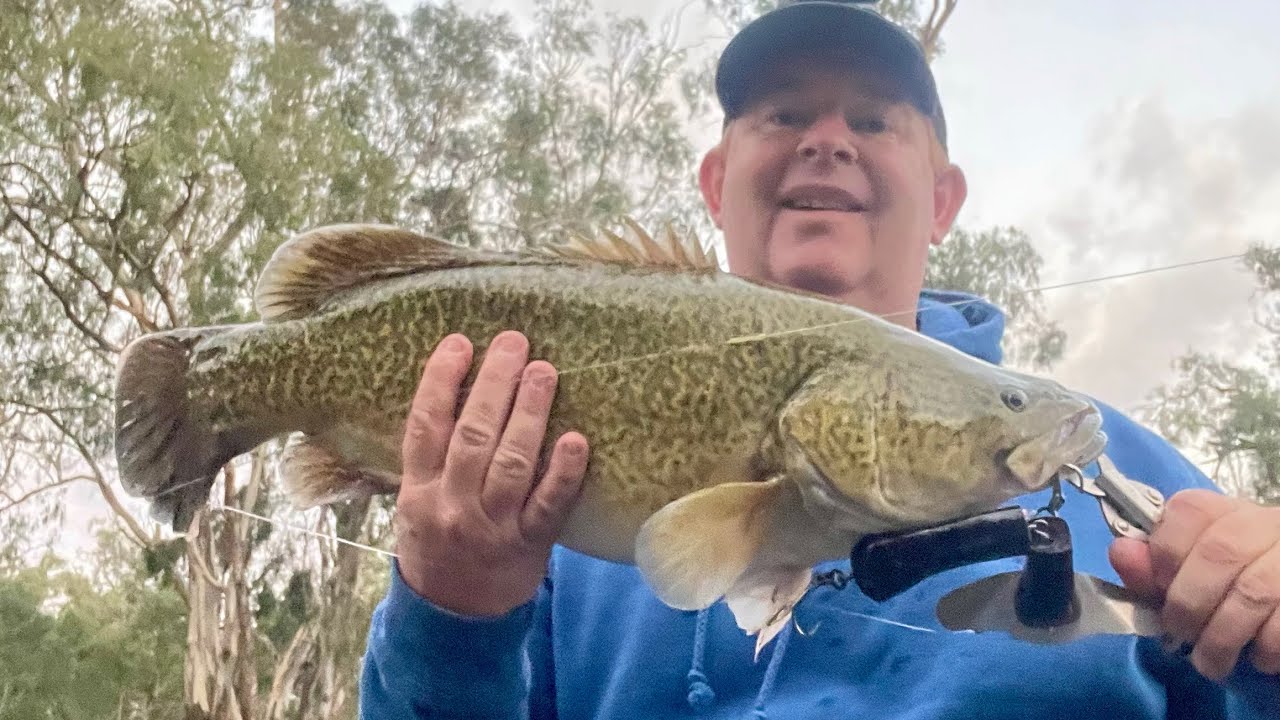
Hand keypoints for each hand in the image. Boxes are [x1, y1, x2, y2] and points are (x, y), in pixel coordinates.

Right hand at [394, 330, 588, 616]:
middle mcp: (452, 505)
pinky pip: (548, 505)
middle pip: (472, 436)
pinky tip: (576, 440)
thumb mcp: (414, 503)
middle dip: (494, 384)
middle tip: (514, 342)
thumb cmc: (437, 544)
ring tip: (544, 371)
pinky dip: (562, 473)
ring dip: (529, 413)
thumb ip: (430, 457)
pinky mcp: (529, 545)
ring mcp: (492, 526)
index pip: (424, 426)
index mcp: (418, 490)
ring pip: (511, 463)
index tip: (460, 342)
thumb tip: (453, 388)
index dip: (440, 381)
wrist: (453, 617)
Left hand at [1110, 489, 1279, 680]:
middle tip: (1179, 635)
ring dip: (1221, 637)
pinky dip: (1264, 649)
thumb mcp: (1192, 571)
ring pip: (1253, 591)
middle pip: (1219, 553)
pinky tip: (1257, 659)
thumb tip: (1120, 552)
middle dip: (1188, 604)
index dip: (1165, 554)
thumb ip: (1153, 566)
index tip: (1158, 589)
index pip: (1188, 511)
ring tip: (1210, 663)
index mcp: (1225, 512)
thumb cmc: (1231, 587)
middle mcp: (1265, 524)